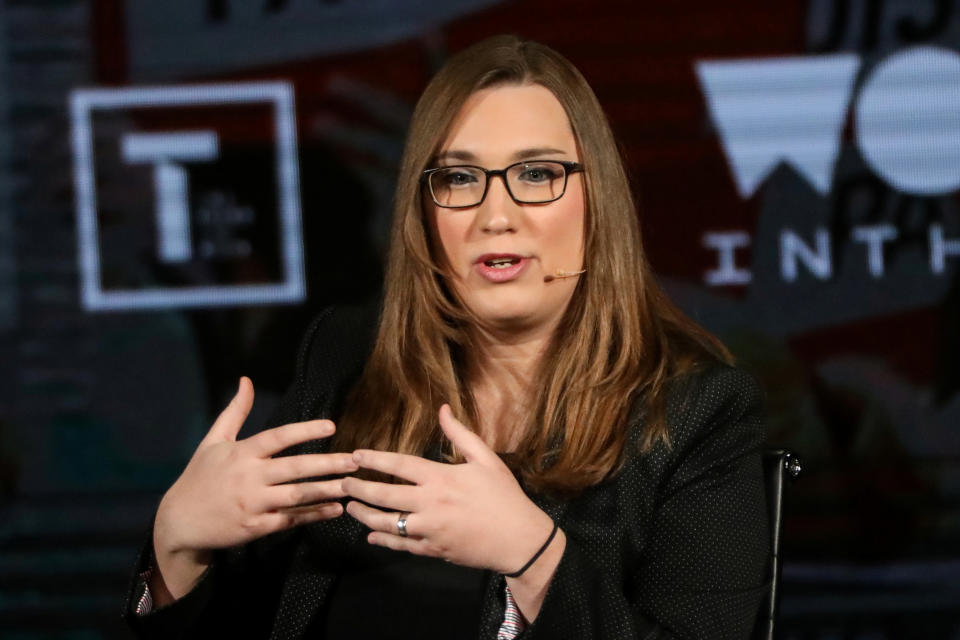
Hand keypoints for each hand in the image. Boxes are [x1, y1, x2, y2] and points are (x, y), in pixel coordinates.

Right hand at [153, 377, 357, 597]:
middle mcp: (248, 477)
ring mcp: (253, 504)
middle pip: (295, 468)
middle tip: (355, 460)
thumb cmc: (199, 477)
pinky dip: (314, 515)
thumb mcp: (213, 441)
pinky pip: (290, 519)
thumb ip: (235, 411)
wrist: (178, 522)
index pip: (278, 438)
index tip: (332, 426)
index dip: (305, 430)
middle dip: (327, 464)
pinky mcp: (255, 528)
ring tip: (351, 485)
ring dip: (326, 490)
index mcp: (241, 453)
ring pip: (297, 496)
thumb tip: (246, 380)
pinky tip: (335, 509)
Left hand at [342, 404, 554, 573]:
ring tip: (350, 507)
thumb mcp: (487, 459)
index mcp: (441, 478)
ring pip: (387, 523)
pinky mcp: (432, 550)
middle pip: (384, 495)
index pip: (399, 465)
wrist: (519, 540)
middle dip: (359, 488)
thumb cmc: (504, 496)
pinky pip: (401, 546)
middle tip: (342, 482)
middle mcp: (429, 503)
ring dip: (364, 516)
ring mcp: (429, 529)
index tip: (355, 455)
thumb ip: (461, 434)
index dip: (374, 459)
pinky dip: (383, 541)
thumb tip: (443, 409)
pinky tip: (371, 536)